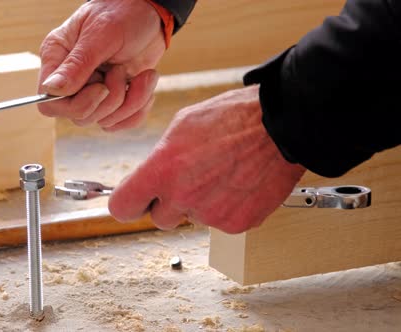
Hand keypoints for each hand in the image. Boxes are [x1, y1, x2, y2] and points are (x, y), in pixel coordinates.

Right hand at [37, 0, 164, 130]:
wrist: (151, 13)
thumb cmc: (122, 12)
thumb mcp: (101, 34)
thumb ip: (77, 64)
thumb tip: (51, 90)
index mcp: (57, 59)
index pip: (50, 103)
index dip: (76, 105)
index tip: (101, 87)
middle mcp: (71, 79)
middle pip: (79, 116)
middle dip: (110, 100)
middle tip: (122, 70)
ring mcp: (93, 91)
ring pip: (104, 121)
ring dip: (130, 101)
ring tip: (139, 73)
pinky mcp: (114, 99)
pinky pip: (122, 122)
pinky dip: (139, 107)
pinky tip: (145, 83)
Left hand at [108, 86, 306, 232]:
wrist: (281, 125)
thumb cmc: (233, 118)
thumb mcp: (181, 125)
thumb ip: (158, 159)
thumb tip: (147, 178)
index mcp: (163, 169)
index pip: (122, 207)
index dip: (127, 203)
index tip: (134, 200)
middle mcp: (183, 196)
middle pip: (158, 219)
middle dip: (168, 203)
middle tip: (188, 180)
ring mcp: (211, 214)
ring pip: (192, 219)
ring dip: (199, 204)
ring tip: (219, 174)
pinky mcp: (237, 224)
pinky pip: (220, 223)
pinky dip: (226, 208)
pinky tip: (235, 183)